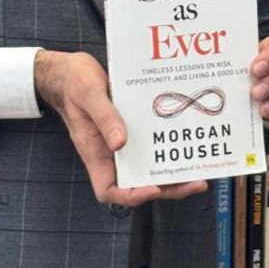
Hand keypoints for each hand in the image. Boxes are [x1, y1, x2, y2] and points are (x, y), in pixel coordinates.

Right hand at [34, 50, 206, 206]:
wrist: (70, 71)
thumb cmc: (72, 82)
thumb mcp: (88, 95)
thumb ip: (104, 118)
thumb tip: (120, 143)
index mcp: (94, 152)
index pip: (109, 191)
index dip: (131, 196)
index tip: (151, 188)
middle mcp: (109, 154)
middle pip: (138, 184)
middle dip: (167, 188)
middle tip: (194, 183)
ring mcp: (120, 144)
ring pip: (148, 168)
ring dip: (172, 172)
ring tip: (198, 170)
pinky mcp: (131, 130)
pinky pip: (150, 146)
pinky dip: (166, 148)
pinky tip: (184, 142)